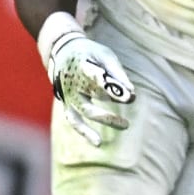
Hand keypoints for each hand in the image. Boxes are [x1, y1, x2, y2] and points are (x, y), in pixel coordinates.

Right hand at [38, 12, 134, 146]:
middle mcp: (72, 82)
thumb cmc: (88, 54)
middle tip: (132, 102)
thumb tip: (132, 95)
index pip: (98, 77)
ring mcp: (68, 95)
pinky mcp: (67, 104)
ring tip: (121, 129)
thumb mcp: (104, 56)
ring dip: (102, 120)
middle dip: (113, 101)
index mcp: (81, 65)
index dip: (114, 87)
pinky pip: (74, 120)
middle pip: (92, 94)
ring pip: (82, 112)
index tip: (131, 96)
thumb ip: (117, 75)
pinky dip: (84, 132)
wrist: (61, 52)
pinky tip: (98, 142)